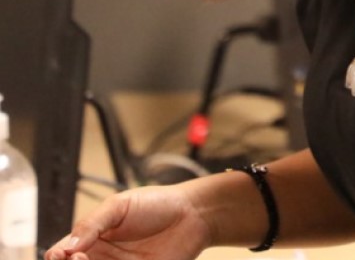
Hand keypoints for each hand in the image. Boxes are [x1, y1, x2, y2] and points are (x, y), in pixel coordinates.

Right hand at [45, 185, 212, 259]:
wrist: (194, 214)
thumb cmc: (157, 204)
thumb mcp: (119, 205)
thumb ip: (92, 223)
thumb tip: (68, 245)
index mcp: (92, 237)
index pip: (61, 253)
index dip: (56, 257)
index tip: (61, 254)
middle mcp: (102, 257)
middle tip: (80, 257)